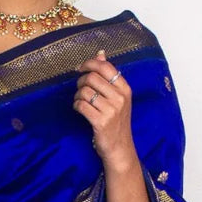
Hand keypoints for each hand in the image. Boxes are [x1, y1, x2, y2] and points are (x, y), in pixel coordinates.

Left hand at [73, 49, 136, 169]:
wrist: (120, 148)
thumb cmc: (116, 121)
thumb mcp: (118, 97)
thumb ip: (108, 75)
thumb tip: (100, 53)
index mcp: (125, 89)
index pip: (105, 67)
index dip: (89, 64)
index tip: (80, 68)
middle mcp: (120, 98)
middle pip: (91, 78)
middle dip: (80, 81)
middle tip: (80, 89)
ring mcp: (111, 110)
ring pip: (84, 92)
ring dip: (77, 96)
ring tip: (80, 101)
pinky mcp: (100, 122)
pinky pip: (80, 106)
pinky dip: (76, 106)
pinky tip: (79, 109)